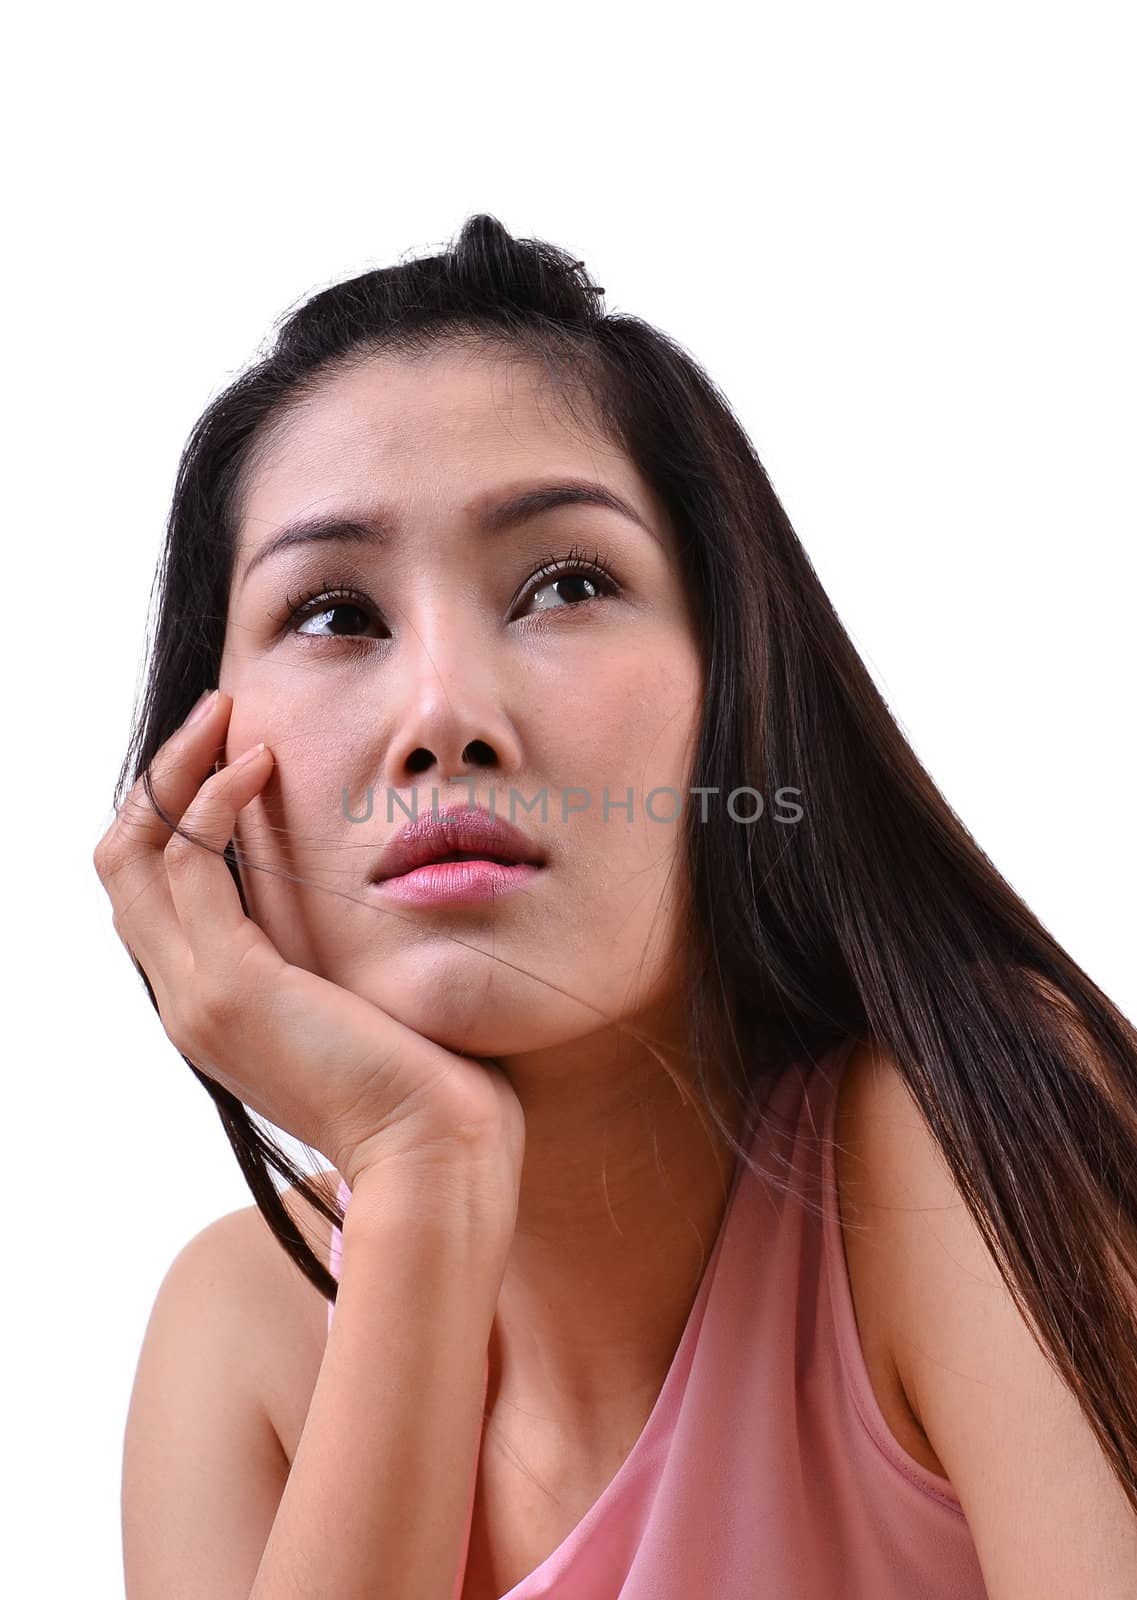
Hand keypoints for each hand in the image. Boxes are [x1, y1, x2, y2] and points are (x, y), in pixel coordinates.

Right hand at [93, 689, 524, 1203]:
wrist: (437, 1150)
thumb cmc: (427, 1076)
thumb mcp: (362, 996)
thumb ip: (333, 948)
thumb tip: (361, 888)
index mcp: (213, 1004)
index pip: (156, 890)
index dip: (178, 811)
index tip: (234, 750)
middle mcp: (185, 1000)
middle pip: (124, 864)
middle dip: (162, 778)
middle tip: (217, 715)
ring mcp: (196, 996)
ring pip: (135, 855)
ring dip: (177, 771)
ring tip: (228, 717)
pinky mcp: (230, 986)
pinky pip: (188, 866)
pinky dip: (211, 802)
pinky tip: (259, 764)